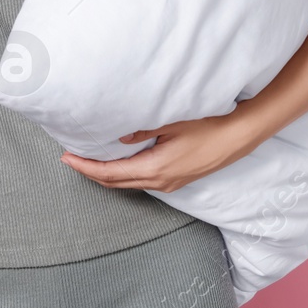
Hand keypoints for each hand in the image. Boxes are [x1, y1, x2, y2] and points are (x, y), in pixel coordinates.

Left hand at [60, 112, 261, 192]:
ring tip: (88, 160)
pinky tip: (118, 163)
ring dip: (107, 175)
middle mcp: (161, 181)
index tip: (66, 158)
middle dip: (90, 172)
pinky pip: (142, 181)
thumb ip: (142, 130)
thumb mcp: (172, 122)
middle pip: (115, 183)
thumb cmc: (209, 125)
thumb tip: (119, 137)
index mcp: (155, 169)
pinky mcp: (178, 179)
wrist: (241, 135)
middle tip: (70, 159)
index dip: (85, 167)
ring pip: (129, 184)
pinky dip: (124, 175)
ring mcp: (171, 183)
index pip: (110, 173)